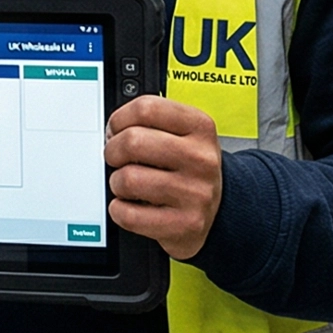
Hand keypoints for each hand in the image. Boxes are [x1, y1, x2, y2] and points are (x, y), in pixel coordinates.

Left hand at [105, 96, 224, 259]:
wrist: (220, 208)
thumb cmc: (190, 167)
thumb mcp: (183, 134)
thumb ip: (151, 124)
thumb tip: (111, 130)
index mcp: (200, 127)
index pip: (146, 108)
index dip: (120, 118)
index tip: (115, 129)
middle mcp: (201, 159)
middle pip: (132, 142)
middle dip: (113, 151)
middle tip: (116, 159)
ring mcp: (195, 193)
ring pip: (128, 180)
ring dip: (116, 183)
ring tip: (128, 185)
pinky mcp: (186, 224)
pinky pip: (129, 214)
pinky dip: (119, 210)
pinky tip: (130, 205)